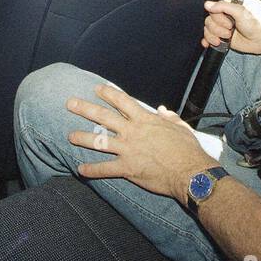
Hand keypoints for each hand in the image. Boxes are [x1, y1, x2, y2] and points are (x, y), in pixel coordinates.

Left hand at [66, 84, 213, 204]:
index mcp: (145, 120)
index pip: (122, 101)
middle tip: (70, 103)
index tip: (96, 88)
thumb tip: (163, 110)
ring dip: (83, 138)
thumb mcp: (181, 127)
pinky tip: (80, 170)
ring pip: (99, 141)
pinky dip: (92, 170)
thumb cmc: (188, 149)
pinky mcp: (127, 168)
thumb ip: (170, 117)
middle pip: (104, 117)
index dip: (108, 93)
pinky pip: (105, 169)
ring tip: (70, 136)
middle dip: (85, 108)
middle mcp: (132, 132)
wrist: (190, 172)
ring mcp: (128, 150)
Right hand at [201, 0, 260, 53]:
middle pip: (210, 19)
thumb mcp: (241, 12)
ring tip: (227, 37)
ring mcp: (225, 27)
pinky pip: (210, 37)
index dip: (218, 17)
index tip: (228, 22)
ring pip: (208, 29)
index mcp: (231, 5)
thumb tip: (208, 4)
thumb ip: (224, 6)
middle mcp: (227, 15)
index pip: (214, 8)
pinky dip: (208, 40)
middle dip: (218, 28)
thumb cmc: (259, 25)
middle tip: (230, 30)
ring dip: (214, 35)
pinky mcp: (224, 37)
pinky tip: (212, 42)